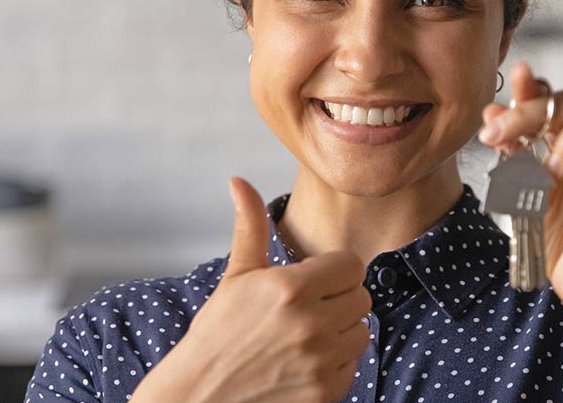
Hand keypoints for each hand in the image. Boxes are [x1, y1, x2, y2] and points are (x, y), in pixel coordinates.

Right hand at [132, 178, 371, 402]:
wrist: (201, 394)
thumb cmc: (218, 332)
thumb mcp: (236, 275)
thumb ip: (250, 225)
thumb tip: (238, 181)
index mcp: (291, 287)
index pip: (351, 265)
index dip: (333, 272)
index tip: (313, 281)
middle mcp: (310, 323)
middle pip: (361, 298)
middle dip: (338, 300)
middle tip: (306, 309)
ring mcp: (320, 360)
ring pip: (361, 332)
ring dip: (340, 332)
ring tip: (305, 335)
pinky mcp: (325, 391)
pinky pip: (353, 366)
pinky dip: (335, 364)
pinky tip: (304, 361)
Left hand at [478, 62, 562, 317]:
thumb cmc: (554, 232)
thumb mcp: (520, 188)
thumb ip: (510, 149)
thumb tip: (491, 111)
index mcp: (559, 137)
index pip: (548, 98)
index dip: (529, 88)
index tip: (506, 90)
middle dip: (532, 113)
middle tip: (500, 136)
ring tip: (550, 170)